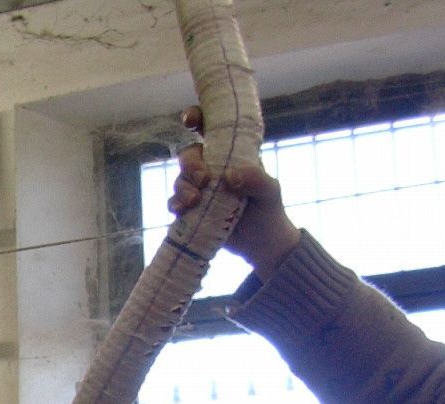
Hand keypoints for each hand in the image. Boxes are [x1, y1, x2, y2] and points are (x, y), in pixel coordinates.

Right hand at [169, 106, 300, 279]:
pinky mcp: (191, 211)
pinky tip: (182, 211)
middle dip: (190, 164)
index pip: (210, 129)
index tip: (191, 121)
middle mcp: (212, 168)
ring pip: (180, 179)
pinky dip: (175, 204)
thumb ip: (256, 179)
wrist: (262, 243)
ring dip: (183, 187)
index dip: (197, 118)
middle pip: (189, 155)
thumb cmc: (269, 209)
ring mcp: (200, 190)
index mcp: (230, 154)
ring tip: (195, 201)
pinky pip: (175, 202)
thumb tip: (230, 176)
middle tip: (204, 180)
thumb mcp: (270, 190)